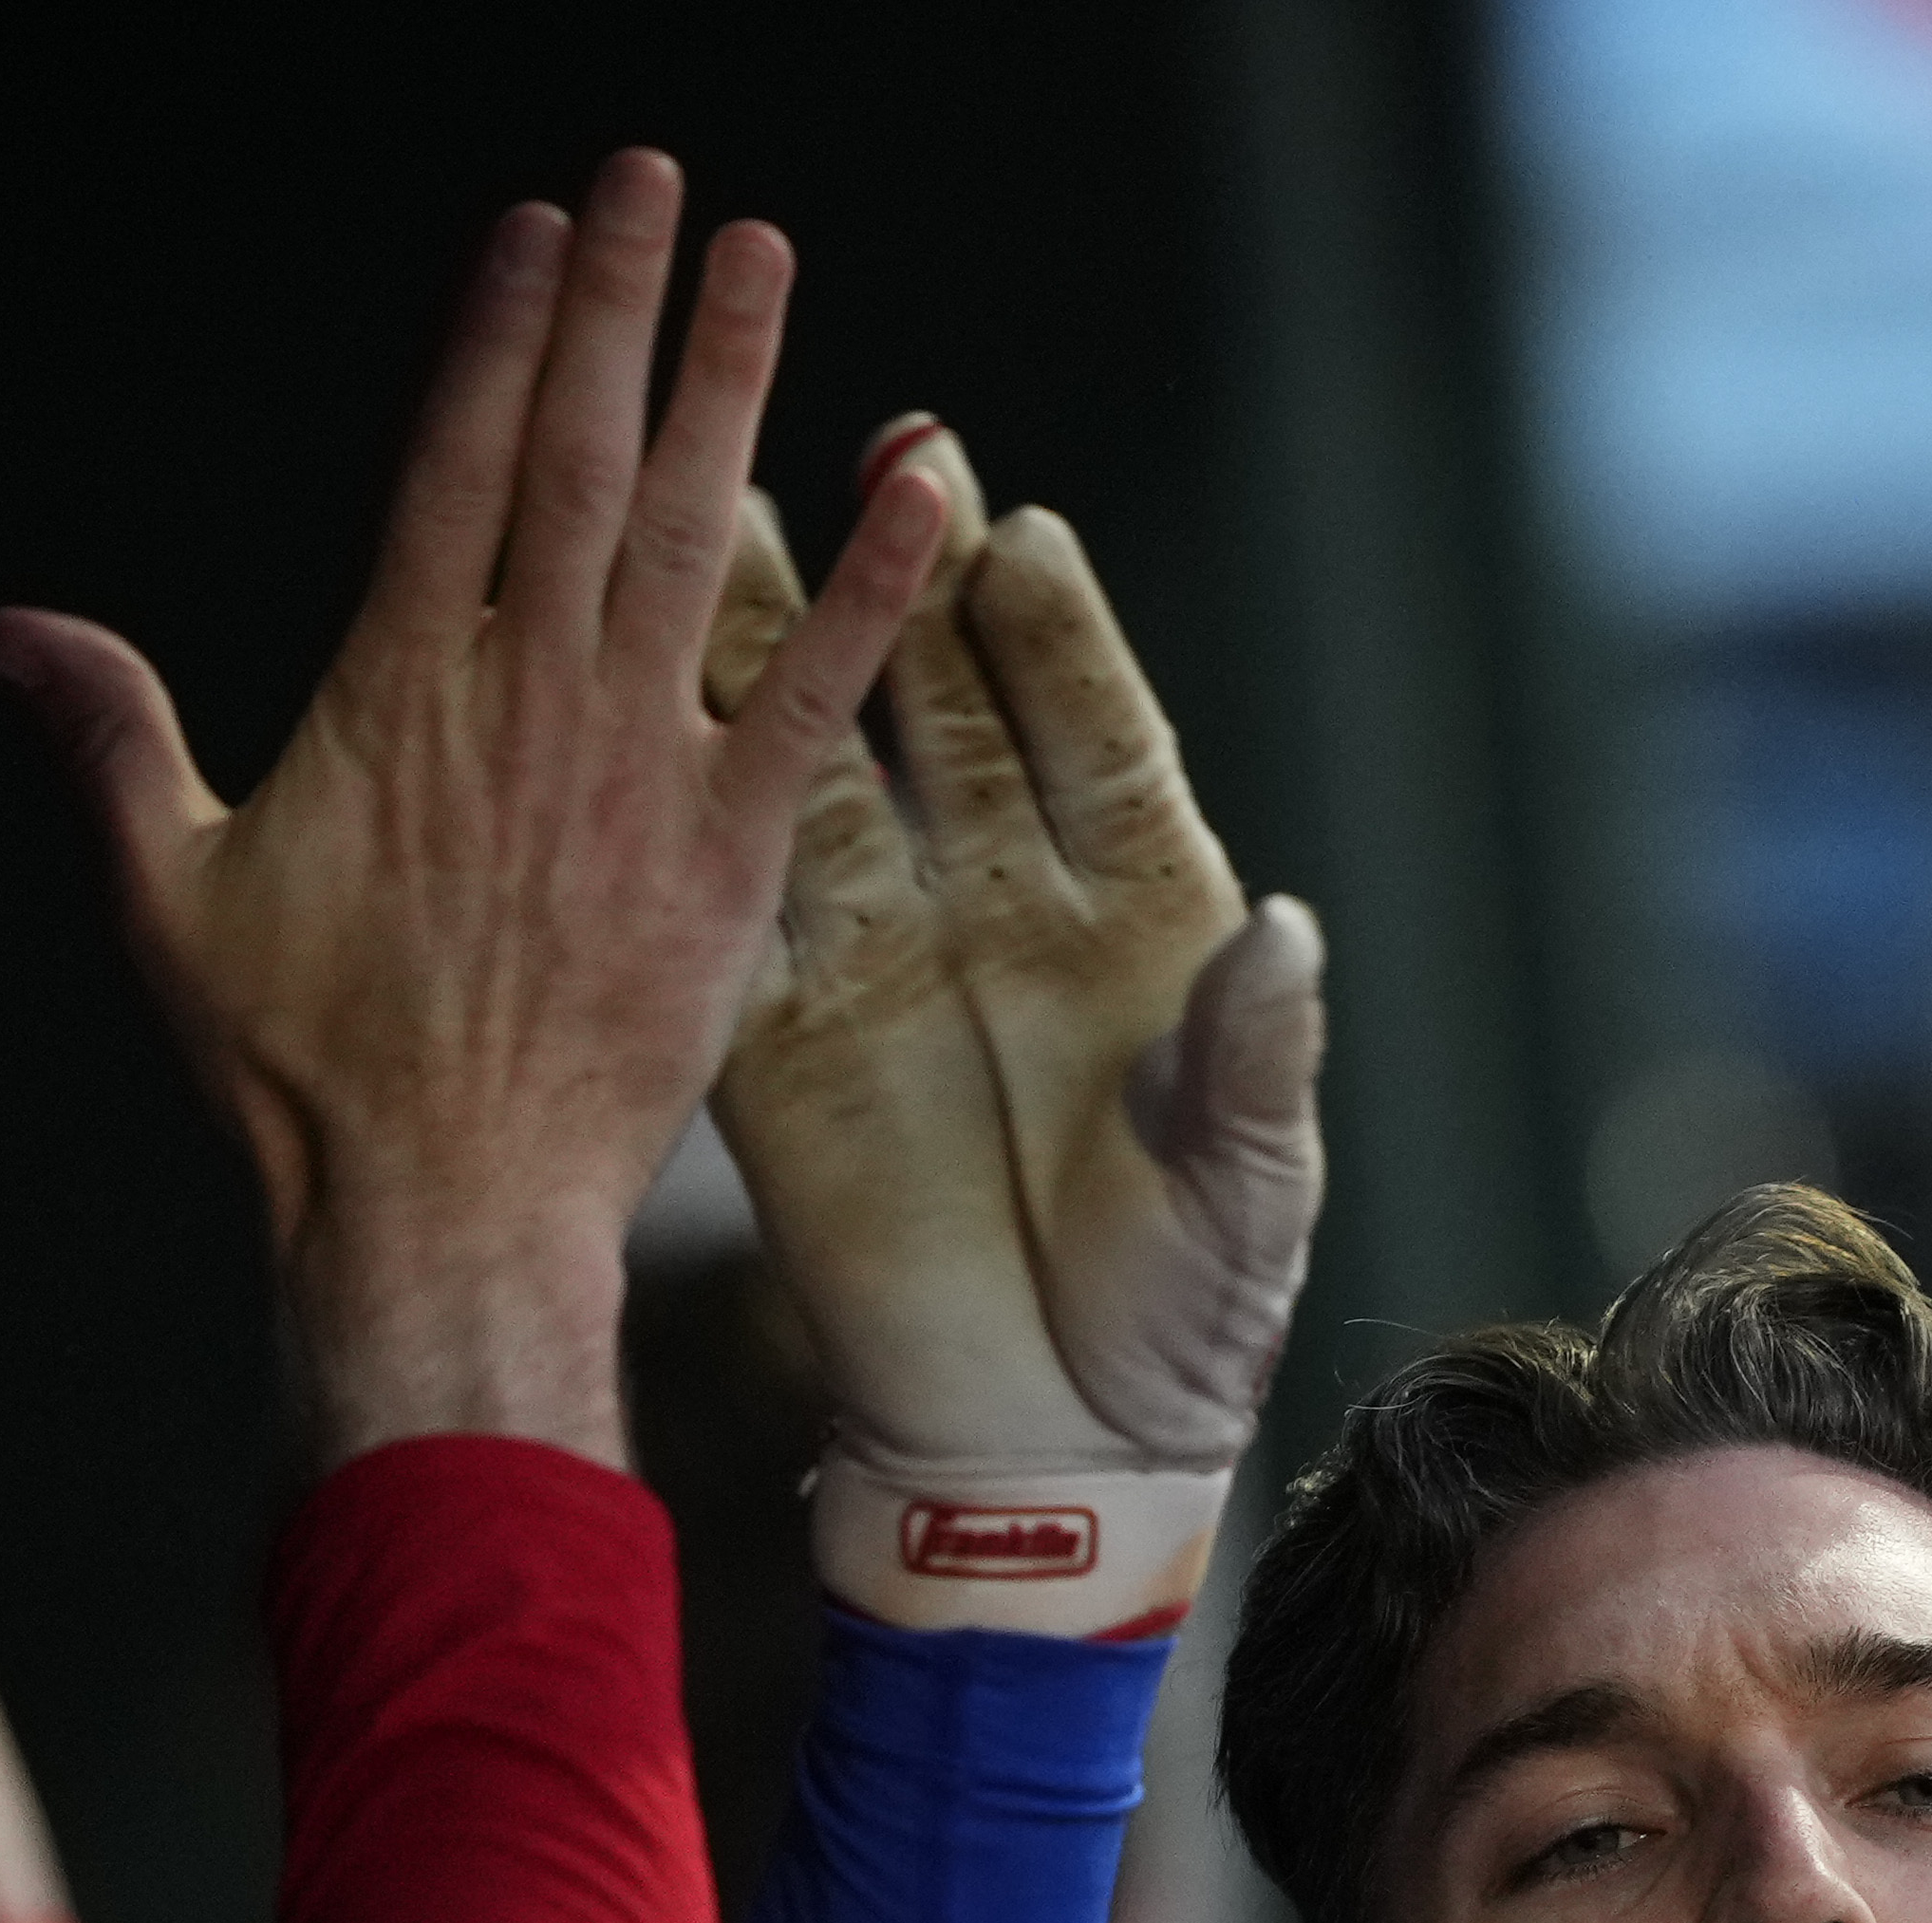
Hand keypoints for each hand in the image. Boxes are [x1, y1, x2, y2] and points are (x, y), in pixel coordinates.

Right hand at [0, 154, 951, 1463]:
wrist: (438, 1207)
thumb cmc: (306, 1077)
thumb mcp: (173, 894)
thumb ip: (114, 738)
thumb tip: (11, 633)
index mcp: (395, 690)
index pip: (450, 462)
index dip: (496, 332)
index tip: (534, 226)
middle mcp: (523, 698)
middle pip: (574, 456)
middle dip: (614, 305)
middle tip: (655, 180)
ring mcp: (632, 764)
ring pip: (691, 530)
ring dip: (732, 382)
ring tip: (760, 258)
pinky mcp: (728, 850)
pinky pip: (815, 688)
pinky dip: (873, 578)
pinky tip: (922, 476)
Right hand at [710, 436, 1322, 1629]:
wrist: (1055, 1455)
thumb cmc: (1188, 1324)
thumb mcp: (1250, 1200)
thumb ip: (1256, 1071)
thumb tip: (1283, 938)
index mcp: (1141, 921)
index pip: (1096, 739)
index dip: (1058, 644)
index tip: (1018, 543)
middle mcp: (1007, 908)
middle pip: (949, 713)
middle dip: (912, 585)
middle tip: (879, 458)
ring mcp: (889, 962)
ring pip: (826, 770)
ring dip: (784, 649)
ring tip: (728, 515)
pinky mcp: (785, 1044)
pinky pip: (735, 907)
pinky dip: (696, 812)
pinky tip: (648, 708)